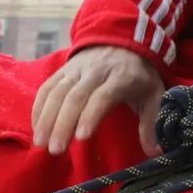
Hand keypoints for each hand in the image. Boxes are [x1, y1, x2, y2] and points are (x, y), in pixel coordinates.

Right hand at [31, 46, 165, 156]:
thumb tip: (157, 153)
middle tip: (56, 150)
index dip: (91, 115)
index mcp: (121, 77)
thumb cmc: (139, 75)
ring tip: (41, 144)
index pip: (103, 96)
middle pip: (75, 96)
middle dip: (63, 124)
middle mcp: (96, 71)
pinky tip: (36, 128)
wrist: (123, 39)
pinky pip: (47, 87)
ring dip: (46, 118)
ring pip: (57, 92)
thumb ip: (152, 122)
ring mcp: (76, 69)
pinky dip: (38, 107)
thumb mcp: (154, 94)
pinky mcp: (63, 70)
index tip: (81, 138)